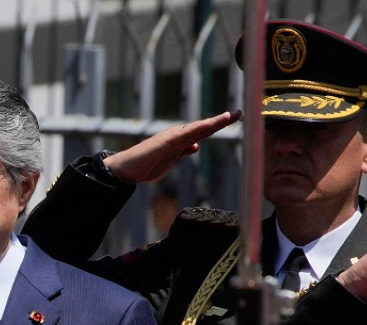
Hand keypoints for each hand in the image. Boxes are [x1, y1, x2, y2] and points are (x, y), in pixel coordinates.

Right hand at [106, 111, 240, 184]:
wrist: (127, 169)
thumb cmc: (146, 164)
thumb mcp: (170, 159)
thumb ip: (183, 151)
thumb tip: (196, 146)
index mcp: (180, 140)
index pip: (203, 131)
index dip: (219, 124)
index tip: (235, 117)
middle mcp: (178, 135)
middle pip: (204, 127)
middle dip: (222, 120)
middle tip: (239, 113)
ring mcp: (172, 138)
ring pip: (197, 128)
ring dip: (213, 122)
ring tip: (228, 117)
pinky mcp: (165, 142)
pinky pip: (184, 135)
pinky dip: (197, 129)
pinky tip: (208, 126)